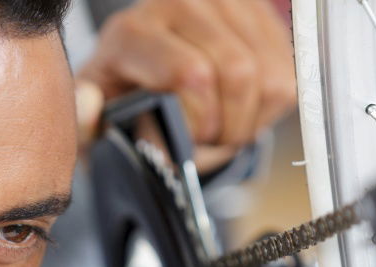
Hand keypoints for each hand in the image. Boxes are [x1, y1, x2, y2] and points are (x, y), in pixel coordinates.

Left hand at [77, 0, 295, 159]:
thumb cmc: (121, 105)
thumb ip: (86, 122)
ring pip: (270, 76)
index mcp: (134, 30)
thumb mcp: (93, 122)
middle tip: (208, 140)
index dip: (197, 124)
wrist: (147, 83)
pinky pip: (289, 74)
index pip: (192, 74)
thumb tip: (90, 105)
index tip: (183, 143)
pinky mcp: (260, 14)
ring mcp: (227, 3)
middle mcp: (181, 2)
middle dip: (227, 126)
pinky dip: (268, 108)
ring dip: (250, 120)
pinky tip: (240, 108)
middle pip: (238, 73)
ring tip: (221, 126)